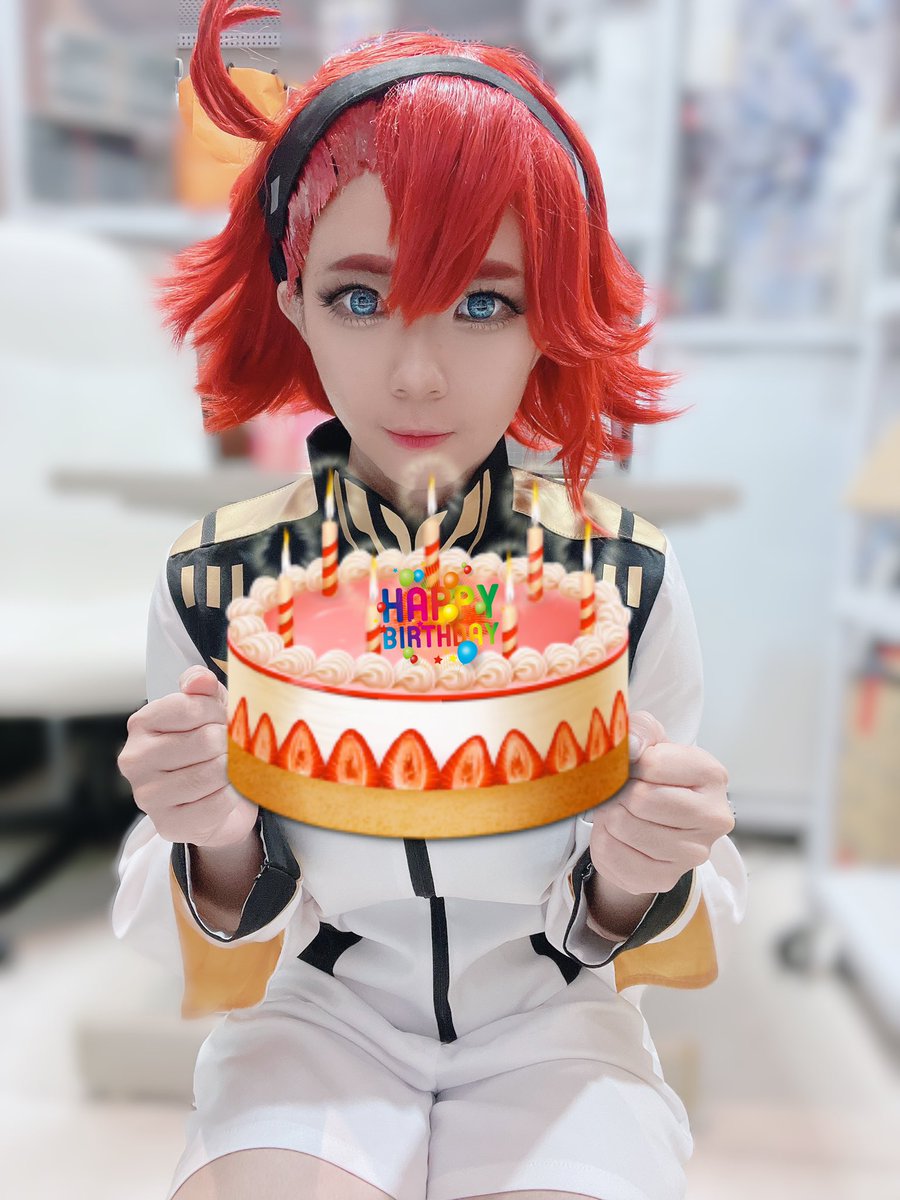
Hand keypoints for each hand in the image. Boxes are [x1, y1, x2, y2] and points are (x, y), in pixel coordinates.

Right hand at [117, 666, 258, 847]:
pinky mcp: (168, 824)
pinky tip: (230, 792)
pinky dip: (233, 796)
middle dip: (230, 742)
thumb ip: (202, 687)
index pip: (189, 707)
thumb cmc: (209, 749)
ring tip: (235, 767)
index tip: (225, 718)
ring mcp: (148, 795)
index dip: (219, 711)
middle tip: (236, 746)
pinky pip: (216, 804)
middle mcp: (136, 759)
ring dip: (234, 770)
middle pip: (204, 740)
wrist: (219, 801)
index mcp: (142, 724)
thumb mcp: (209, 709)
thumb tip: (200, 679)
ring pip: (211, 773)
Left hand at [589, 710, 733, 896]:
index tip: (629, 768)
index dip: (628, 765)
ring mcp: (693, 853)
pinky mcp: (666, 878)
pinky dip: (603, 841)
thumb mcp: (651, 738)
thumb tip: (632, 747)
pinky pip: (613, 857)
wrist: (654, 817)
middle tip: (618, 791)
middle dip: (618, 793)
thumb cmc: (654, 773)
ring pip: (625, 828)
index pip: (652, 765)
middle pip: (640, 801)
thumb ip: (641, 729)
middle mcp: (714, 817)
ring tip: (618, 811)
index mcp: (712, 775)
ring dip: (608, 816)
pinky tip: (616, 834)